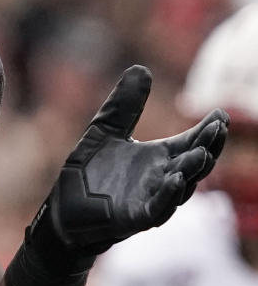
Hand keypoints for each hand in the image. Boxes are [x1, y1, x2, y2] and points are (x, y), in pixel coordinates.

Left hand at [31, 65, 227, 263]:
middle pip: (194, 163)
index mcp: (158, 158)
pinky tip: (175, 179)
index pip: (191, 142)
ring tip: (202, 153)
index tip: (220, 113)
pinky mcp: (135, 217)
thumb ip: (124, 105)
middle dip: (208, 146)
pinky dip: (168, 195)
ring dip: (192, 170)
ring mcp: (151, 199)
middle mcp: (161, 178)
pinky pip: (158, 208)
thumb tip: (141, 68)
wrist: (64, 208)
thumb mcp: (105, 130)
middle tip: (219, 128)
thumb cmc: (89, 172)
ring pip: (181, 186)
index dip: (207, 130)